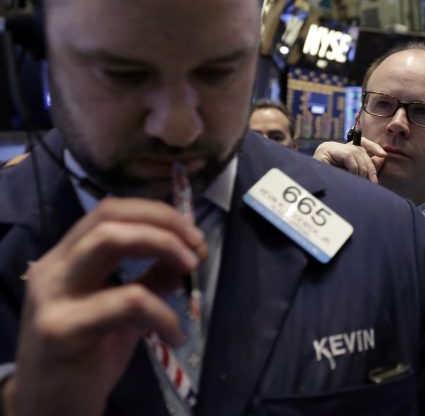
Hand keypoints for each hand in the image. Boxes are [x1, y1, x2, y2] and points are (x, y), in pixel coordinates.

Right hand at [6, 198, 205, 415]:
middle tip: (196, 246)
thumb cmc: (87, 356)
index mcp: (67, 258)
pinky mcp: (63, 329)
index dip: (156, 212)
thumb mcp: (127, 310)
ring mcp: (54, 296)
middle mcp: (54, 268)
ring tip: (191, 270)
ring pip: (110, 241)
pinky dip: (164, 313)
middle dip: (163, 222)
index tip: (192, 232)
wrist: (48, 411)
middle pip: (109, 216)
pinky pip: (127, 301)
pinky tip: (174, 336)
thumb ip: (155, 276)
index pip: (110, 210)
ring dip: (163, 246)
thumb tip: (195, 249)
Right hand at [314, 138, 386, 182]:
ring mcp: (334, 147)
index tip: (383, 155)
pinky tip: (352, 178)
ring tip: (361, 183)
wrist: (311, 181)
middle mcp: (339, 147)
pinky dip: (354, 169)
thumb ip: (364, 167)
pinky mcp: (330, 150)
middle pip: (362, 151)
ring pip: (357, 154)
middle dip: (370, 167)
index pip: (362, 143)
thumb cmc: (332, 181)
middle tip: (373, 183)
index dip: (373, 147)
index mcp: (344, 152)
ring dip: (361, 171)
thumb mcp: (350, 175)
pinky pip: (349, 157)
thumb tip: (381, 159)